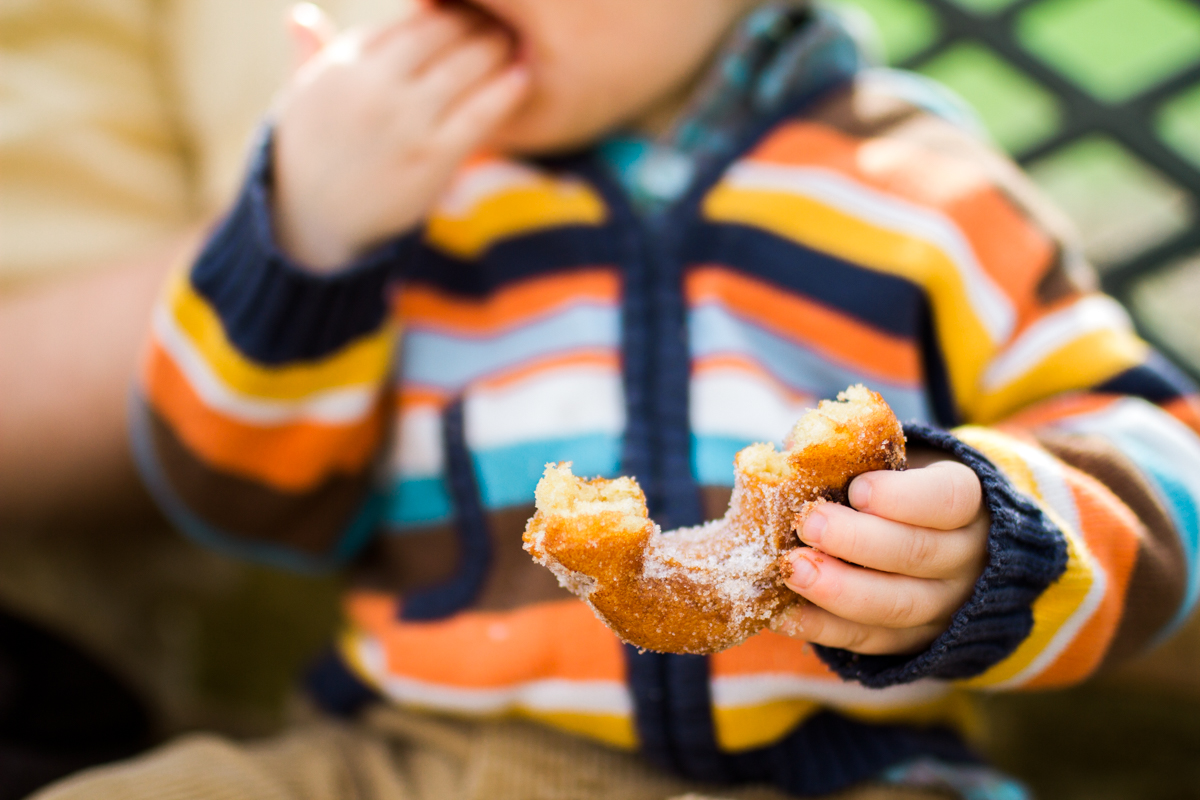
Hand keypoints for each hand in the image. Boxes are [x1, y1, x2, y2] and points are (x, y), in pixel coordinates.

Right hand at [272, 3, 529, 269]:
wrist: (314, 220)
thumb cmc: (311, 154)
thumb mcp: (301, 98)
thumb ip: (312, 53)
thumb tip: (301, 15)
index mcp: (344, 64)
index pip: (411, 21)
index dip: (445, 10)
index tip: (465, 10)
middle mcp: (374, 87)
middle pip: (442, 34)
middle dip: (475, 22)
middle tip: (500, 19)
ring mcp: (405, 122)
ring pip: (466, 67)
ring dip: (496, 48)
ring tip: (512, 41)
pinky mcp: (432, 157)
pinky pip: (481, 113)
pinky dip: (506, 90)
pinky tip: (523, 76)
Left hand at [771, 449, 988, 654]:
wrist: (938, 539)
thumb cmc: (899, 487)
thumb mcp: (894, 460)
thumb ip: (853, 454)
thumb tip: (794, 448)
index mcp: (968, 502)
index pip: (948, 499)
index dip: (901, 497)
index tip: (856, 489)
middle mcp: (966, 557)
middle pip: (918, 553)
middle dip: (857, 541)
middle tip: (808, 524)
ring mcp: (945, 605)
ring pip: (897, 605)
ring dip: (839, 590)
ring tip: (791, 569)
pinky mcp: (913, 641)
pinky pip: (869, 641)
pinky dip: (822, 629)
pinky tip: (781, 613)